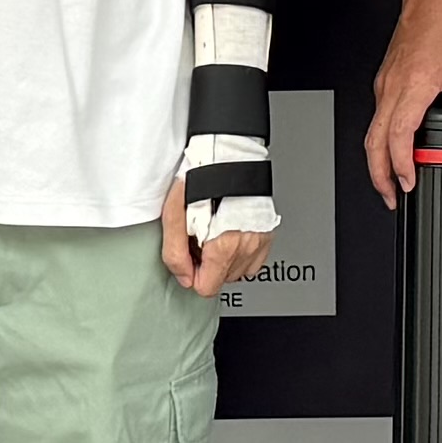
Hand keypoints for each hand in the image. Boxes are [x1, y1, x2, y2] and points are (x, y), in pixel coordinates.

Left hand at [158, 181, 270, 296]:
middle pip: (222, 280)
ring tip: (216, 232)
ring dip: (225, 259)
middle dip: (209, 265)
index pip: (207, 288)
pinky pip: (253, 260)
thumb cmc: (202, 178)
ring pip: (238, 271)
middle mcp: (246, 247)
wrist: (227, 154)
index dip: (193, 274)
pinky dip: (240, 252)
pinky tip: (230, 234)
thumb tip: (184, 277)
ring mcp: (259, 241)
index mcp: (224, 246)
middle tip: (201, 238)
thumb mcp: (174, 214)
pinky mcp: (267, 235)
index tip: (190, 256)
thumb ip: (175, 253)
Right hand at [366, 0, 441, 200]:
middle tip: (392, 196)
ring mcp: (385, 83)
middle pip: (374, 141)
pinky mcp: (386, 80)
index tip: (409, 182)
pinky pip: (376, 116)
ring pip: (371, 130)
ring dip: (378, 159)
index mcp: (413, 86)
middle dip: (379, 175)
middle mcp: (393, 86)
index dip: (401, 164)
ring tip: (391, 181)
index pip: (398, 135)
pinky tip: (394, 148)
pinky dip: (380, 139)